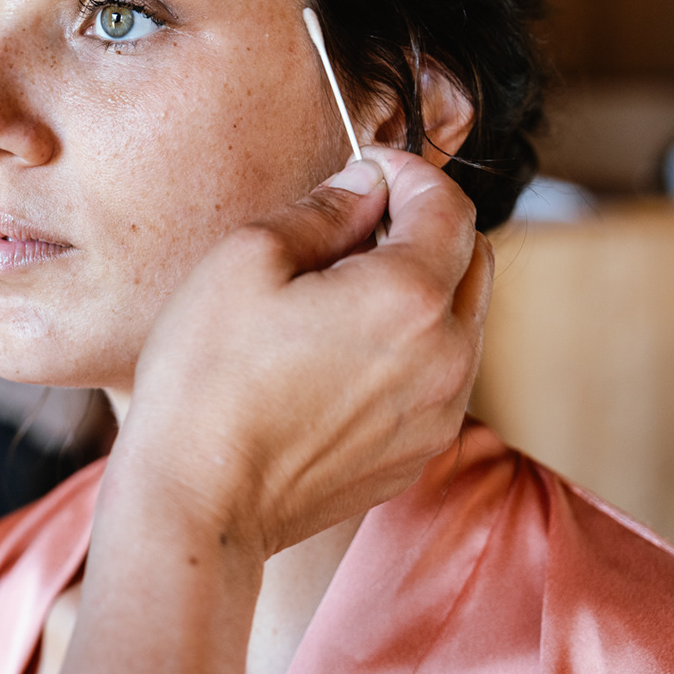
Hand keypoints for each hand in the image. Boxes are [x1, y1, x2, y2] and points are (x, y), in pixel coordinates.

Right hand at [114, 145, 493, 563]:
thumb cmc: (207, 382)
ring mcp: (440, 415)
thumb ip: (323, 209)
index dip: (410, 173)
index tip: (370, 169)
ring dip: (421, 293)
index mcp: (410, 299)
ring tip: (343, 298)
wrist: (199, 504)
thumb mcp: (246, 260)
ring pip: (461, 322)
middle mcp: (447, 359)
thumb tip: (367, 187)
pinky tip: (341, 358)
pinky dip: (410, 351)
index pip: (449, 206)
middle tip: (357, 228)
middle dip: (426, 229)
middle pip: (473, 261)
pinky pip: (438, 380)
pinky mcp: (418, 454)